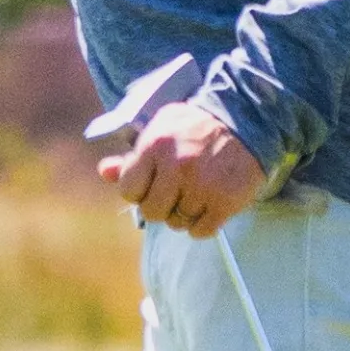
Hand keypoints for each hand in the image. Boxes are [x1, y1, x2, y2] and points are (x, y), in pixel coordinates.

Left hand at [99, 102, 263, 238]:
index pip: (128, 190)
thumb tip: (104, 172)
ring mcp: (202, 185)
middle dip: (161, 205)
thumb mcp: (159, 130)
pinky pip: (201, 231)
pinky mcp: (225, 201)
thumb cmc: (195, 126)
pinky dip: (203, 224)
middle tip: (175, 191)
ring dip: (183, 214)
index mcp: (155, 145)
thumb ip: (132, 156)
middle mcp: (176, 166)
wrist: (245, 118)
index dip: (138, 190)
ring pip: (177, 224)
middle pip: (152, 212)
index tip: (151, 184)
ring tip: (195, 194)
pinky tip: (208, 205)